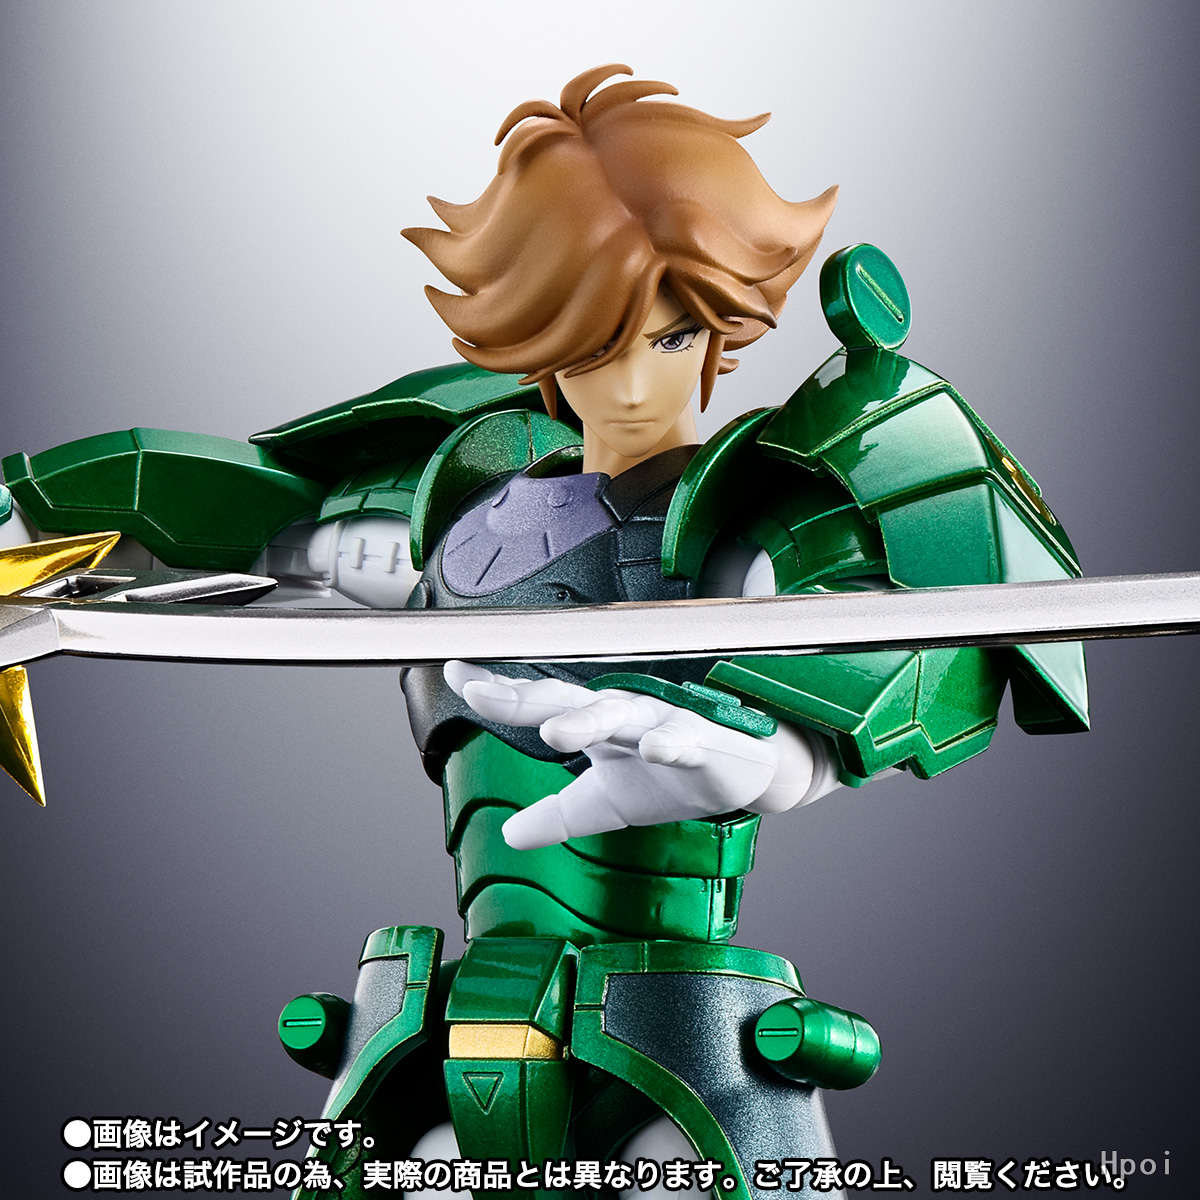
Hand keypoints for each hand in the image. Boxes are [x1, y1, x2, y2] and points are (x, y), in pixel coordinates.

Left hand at [444, 661, 825, 848]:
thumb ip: (556, 816)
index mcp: (595, 723)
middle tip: (482, 694)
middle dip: (527, 698)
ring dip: (589, 718)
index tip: (454, 673)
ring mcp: (665, 721)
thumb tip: (506, 835)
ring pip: (623, 714)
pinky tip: (656, 749)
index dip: (500, 691)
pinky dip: (673, 742)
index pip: (540, 701)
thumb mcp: (604, 805)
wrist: (742, 777)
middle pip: (570, 699)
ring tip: (554, 732)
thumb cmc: (668, 778)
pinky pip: (688, 740)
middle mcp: (624, 713)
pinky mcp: (707, 742)